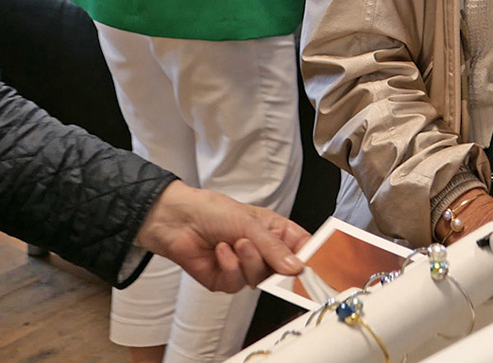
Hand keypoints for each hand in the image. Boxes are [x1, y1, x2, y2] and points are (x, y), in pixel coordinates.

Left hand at [136, 182, 308, 292]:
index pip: (301, 247)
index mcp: (273, 231)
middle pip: (283, 271)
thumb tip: (295, 267)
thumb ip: (274, 248)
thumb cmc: (213, 210)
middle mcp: (261, 251)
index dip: (310, 257)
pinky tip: (220, 251)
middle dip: (276, 266)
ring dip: (248, 261)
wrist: (177, 220)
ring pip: (260, 279)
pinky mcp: (225, 279)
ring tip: (236, 243)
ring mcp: (243, 267)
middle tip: (278, 264)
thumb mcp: (250, 223)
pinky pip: (237, 283)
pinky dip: (230, 266)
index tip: (315, 264)